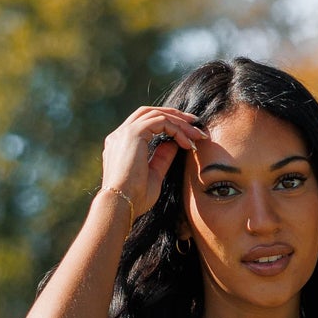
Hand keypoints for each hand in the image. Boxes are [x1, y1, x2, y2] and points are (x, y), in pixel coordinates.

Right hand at [99, 105, 210, 219]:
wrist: (120, 205)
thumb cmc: (135, 198)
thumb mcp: (154, 175)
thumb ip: (162, 157)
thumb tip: (175, 144)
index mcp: (121, 144)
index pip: (145, 123)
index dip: (167, 124)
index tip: (187, 135)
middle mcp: (120, 135)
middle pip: (150, 112)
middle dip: (175, 116)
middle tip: (196, 124)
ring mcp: (125, 132)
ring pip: (157, 114)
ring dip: (180, 122)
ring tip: (197, 134)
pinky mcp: (133, 133)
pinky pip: (161, 122)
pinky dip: (177, 130)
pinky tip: (188, 144)